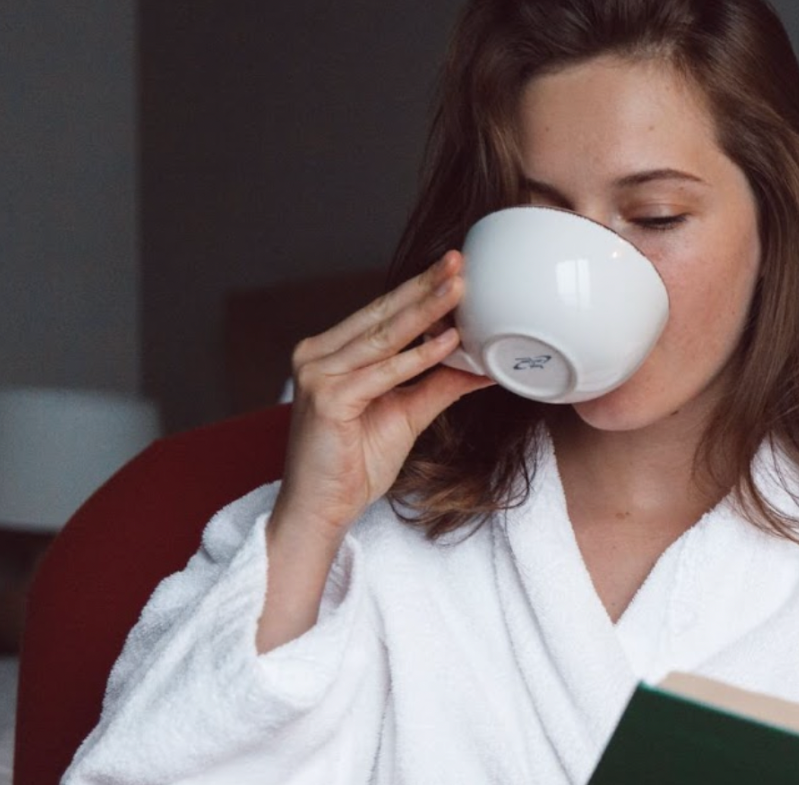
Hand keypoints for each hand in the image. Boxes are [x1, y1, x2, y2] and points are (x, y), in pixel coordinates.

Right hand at [256, 252, 488, 652]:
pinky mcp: (327, 399)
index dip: (419, 290)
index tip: (455, 269)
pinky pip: (383, 373)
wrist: (322, 508)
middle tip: (461, 262)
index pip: (382, 314)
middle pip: (383, 315)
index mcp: (332, 353)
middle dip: (425, 287)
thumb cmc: (354, 465)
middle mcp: (318, 355)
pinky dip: (417, 357)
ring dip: (426, 311)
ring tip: (461, 288)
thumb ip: (438, 384)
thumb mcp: (406, 414)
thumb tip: (479, 363)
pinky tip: (447, 340)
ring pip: (384, 337)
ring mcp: (318, 375)